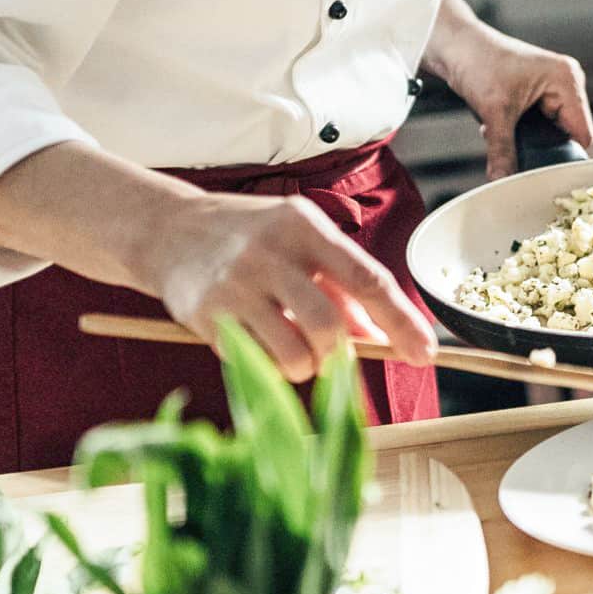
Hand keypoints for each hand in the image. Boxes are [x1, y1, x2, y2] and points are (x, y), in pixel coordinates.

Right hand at [138, 188, 436, 381]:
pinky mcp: (207, 315)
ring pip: (295, 355)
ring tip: (292, 348)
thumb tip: (382, 336)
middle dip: (339, 354)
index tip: (424, 354)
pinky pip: (257, 362)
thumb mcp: (300, 243)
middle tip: (329, 352)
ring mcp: (236, 285)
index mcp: (305, 226)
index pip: (368, 279)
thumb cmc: (251, 239)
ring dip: (305, 367)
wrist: (168, 230)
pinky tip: (259, 341)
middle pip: (330, 327)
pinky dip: (270, 365)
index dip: (401, 322)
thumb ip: (341, 287)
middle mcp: (271, 252)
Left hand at [442, 27, 592, 180]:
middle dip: (541, 145)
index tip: (543, 168)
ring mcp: (551, 87)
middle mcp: (565, 82)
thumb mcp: (494, 112)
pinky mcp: (535, 92)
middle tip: (517, 147)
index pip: (583, 133)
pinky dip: (519, 129)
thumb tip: (504, 180)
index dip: (566, 153)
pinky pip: (537, 123)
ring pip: (549, 130)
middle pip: (566, 134)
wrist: (455, 45)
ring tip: (504, 130)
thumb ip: (503, 151)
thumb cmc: (479, 61)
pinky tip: (500, 124)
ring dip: (527, 137)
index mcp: (568, 81)